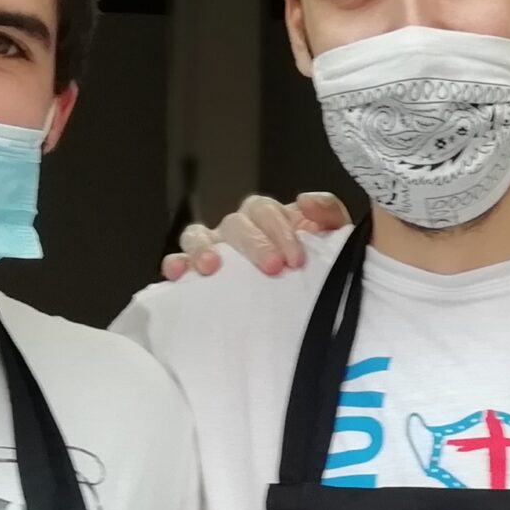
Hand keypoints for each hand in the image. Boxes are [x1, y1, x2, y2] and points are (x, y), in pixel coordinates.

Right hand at [159, 192, 350, 280]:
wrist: (313, 308)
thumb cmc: (315, 270)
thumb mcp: (333, 241)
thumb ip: (329, 214)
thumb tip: (306, 201)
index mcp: (269, 219)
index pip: (267, 210)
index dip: (280, 230)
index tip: (296, 260)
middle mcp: (239, 229)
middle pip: (235, 222)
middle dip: (254, 243)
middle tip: (272, 268)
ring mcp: (215, 249)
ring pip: (198, 234)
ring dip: (203, 247)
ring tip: (212, 267)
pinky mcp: (196, 272)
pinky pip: (178, 261)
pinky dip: (176, 263)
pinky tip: (178, 273)